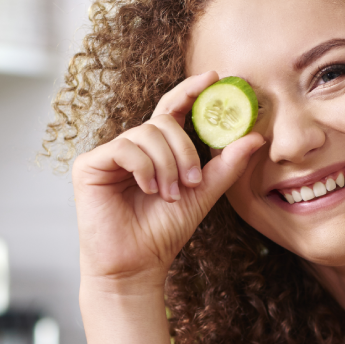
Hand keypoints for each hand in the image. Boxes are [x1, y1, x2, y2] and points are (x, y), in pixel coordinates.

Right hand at [73, 71, 263, 290]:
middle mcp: (132, 147)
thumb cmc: (164, 232)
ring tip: (169, 195)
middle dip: (184, 150)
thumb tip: (255, 137)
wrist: (137, 265)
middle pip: (163, 122)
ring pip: (146, 134)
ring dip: (166, 166)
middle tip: (191, 182)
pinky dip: (144, 168)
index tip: (213, 78)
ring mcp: (109, 154)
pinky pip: (124, 148)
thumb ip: (226, 165)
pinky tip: (148, 190)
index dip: (190, 90)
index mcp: (157, 151)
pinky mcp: (89, 165)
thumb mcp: (203, 195)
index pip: (172, 109)